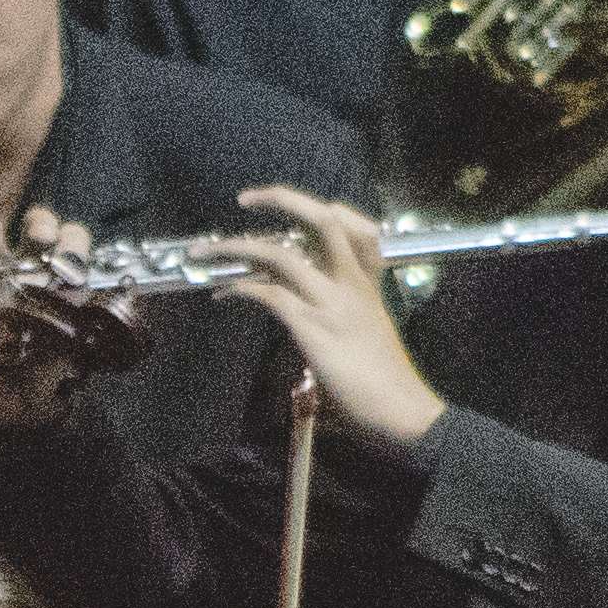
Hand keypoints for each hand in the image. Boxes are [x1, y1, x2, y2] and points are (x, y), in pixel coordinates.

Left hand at [217, 189, 446, 455]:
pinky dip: (241, 289)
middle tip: (245, 198)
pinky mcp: (312, 327)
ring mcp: (332, 302)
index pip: (360, 227)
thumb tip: (303, 309)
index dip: (328, 211)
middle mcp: (352, 284)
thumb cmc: (384, 378)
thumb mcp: (366, 331)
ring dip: (237, 247)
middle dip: (282, 199)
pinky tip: (223, 295)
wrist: (401, 409)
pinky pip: (270, 294)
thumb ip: (340, 311)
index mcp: (369, 283)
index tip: (295, 213)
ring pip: (282, 255)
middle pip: (324, 221)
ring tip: (206, 250)